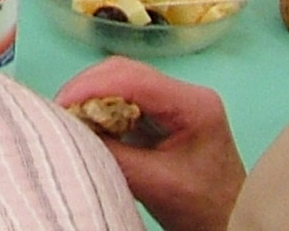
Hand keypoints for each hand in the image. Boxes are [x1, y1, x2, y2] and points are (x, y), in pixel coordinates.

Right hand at [54, 58, 245, 230]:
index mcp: (193, 103)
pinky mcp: (164, 115)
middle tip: (59, 113)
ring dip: (91, 98)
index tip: (60, 106)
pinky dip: (102, 110)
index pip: (133, 78)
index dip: (91, 86)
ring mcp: (175, 102)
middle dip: (87, 89)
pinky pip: (125, 100)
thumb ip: (114, 154)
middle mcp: (185, 93)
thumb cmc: (202, 207)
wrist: (229, 221)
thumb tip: (71, 131)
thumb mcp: (156, 184)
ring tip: (69, 119)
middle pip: (125, 72)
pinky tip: (88, 126)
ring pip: (121, 82)